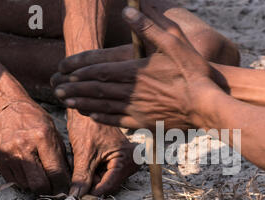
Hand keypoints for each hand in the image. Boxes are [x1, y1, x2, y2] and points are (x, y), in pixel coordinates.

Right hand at [0, 100, 69, 194]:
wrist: (6, 107)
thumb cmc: (35, 119)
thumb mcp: (54, 132)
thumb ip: (61, 156)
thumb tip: (68, 179)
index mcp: (42, 138)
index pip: (55, 172)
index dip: (63, 184)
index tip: (66, 186)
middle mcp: (23, 147)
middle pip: (39, 184)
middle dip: (49, 189)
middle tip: (54, 187)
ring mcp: (8, 154)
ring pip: (26, 185)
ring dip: (36, 185)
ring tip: (41, 176)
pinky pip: (14, 180)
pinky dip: (24, 181)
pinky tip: (29, 171)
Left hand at [52, 7, 219, 130]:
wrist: (207, 105)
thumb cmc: (193, 73)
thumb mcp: (175, 42)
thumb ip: (149, 26)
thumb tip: (128, 10)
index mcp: (137, 72)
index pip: (101, 72)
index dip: (81, 73)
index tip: (65, 73)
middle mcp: (133, 92)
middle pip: (97, 90)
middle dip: (75, 90)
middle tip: (57, 91)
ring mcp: (138, 110)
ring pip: (104, 106)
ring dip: (83, 104)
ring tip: (67, 103)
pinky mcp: (145, 123)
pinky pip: (118, 121)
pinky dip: (103, 118)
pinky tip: (92, 116)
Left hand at [67, 110, 138, 196]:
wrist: (87, 110)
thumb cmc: (87, 125)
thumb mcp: (83, 153)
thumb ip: (81, 177)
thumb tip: (76, 196)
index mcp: (127, 158)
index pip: (109, 185)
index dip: (92, 192)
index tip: (76, 195)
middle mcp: (132, 160)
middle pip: (109, 184)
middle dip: (92, 181)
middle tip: (78, 170)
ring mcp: (128, 159)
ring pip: (107, 179)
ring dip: (93, 176)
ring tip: (83, 161)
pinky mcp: (121, 158)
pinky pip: (107, 172)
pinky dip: (96, 170)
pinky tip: (89, 159)